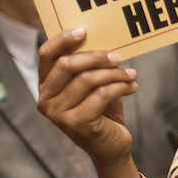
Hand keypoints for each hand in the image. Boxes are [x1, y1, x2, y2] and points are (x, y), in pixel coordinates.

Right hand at [37, 28, 137, 166]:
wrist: (110, 147)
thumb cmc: (101, 111)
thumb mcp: (91, 85)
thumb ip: (87, 65)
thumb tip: (99, 37)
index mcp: (45, 87)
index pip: (46, 55)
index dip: (62, 39)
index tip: (84, 31)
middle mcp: (46, 101)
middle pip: (67, 65)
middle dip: (96, 57)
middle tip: (117, 57)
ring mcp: (58, 114)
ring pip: (87, 79)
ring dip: (114, 73)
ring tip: (131, 74)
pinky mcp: (76, 124)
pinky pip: (101, 95)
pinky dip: (120, 87)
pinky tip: (132, 87)